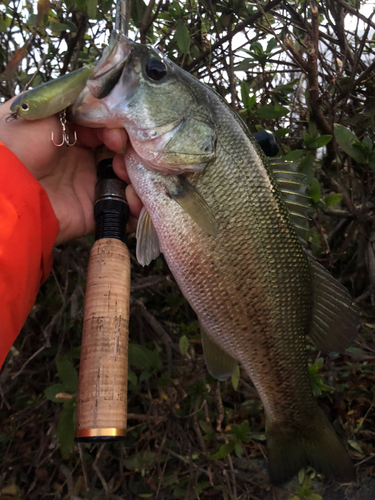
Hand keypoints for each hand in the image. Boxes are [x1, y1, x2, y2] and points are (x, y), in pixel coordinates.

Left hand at [0, 99, 142, 244]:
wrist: (10, 187)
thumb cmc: (20, 143)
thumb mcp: (46, 108)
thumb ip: (77, 100)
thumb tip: (110, 106)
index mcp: (72, 134)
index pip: (107, 128)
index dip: (118, 129)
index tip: (118, 136)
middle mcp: (83, 159)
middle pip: (122, 153)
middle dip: (133, 153)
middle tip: (124, 155)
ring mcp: (91, 185)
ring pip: (129, 178)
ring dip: (137, 176)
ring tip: (125, 176)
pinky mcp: (96, 210)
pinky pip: (126, 207)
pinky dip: (137, 203)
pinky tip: (134, 197)